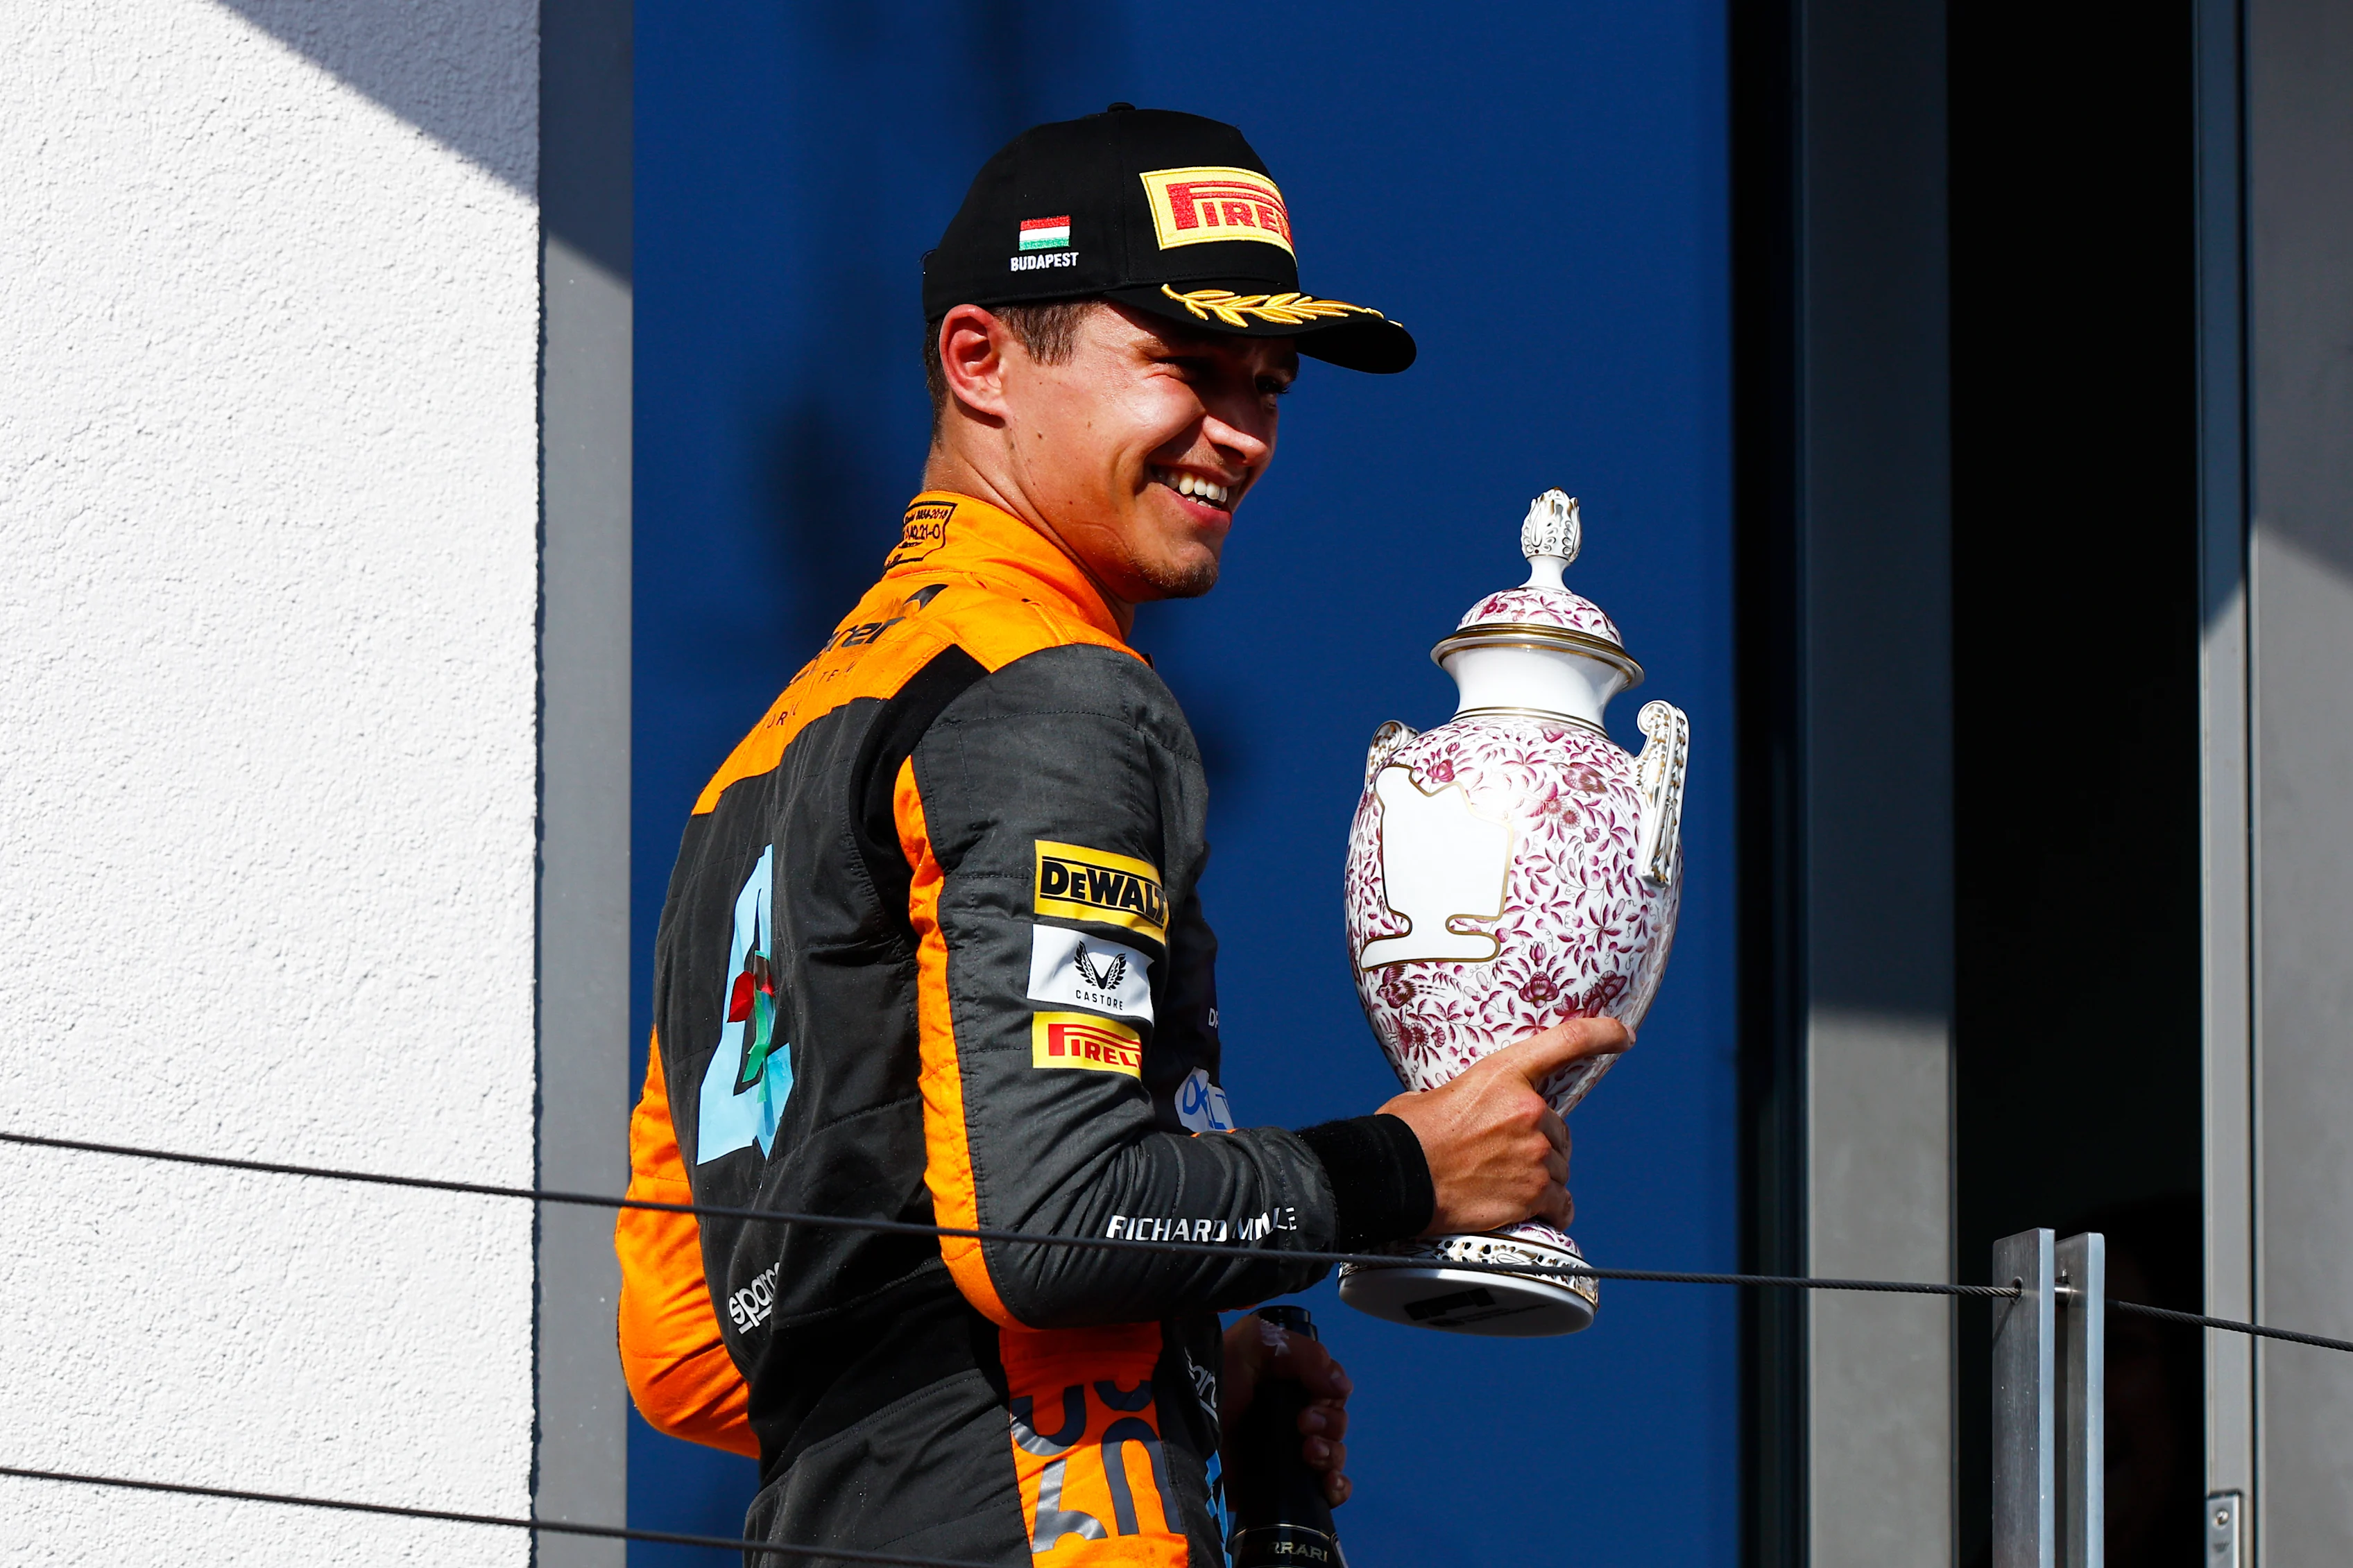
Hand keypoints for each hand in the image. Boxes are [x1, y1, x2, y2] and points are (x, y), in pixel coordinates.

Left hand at [1219, 1314, 1353, 1507]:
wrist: (1183, 1430)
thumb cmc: (1217, 1379)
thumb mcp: (1255, 1342)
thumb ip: (1302, 1352)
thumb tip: (1342, 1387)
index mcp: (1287, 1383)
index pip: (1330, 1388)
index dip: (1331, 1392)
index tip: (1315, 1398)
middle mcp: (1290, 1417)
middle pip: (1335, 1422)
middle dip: (1330, 1423)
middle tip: (1303, 1424)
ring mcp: (1287, 1454)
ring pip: (1334, 1454)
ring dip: (1332, 1453)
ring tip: (1309, 1453)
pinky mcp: (1282, 1486)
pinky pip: (1326, 1490)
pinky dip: (1337, 1488)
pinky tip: (1328, 1483)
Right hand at [1376, 1015, 1631, 1235]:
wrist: (1396, 1179)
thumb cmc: (1403, 1137)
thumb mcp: (1434, 1096)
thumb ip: (1468, 1097)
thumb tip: (1464, 1111)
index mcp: (1503, 1074)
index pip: (1567, 1041)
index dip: (1602, 1034)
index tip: (1622, 1035)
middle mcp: (1528, 1111)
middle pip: (1558, 1129)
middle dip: (1538, 1143)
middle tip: (1501, 1157)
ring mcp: (1535, 1154)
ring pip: (1559, 1167)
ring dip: (1540, 1177)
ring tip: (1503, 1186)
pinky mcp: (1534, 1193)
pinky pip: (1561, 1203)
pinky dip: (1551, 1210)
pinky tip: (1534, 1212)